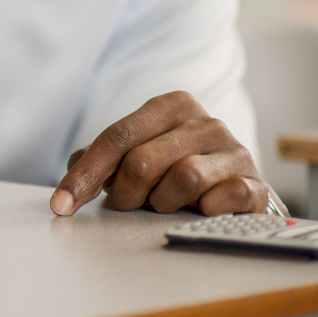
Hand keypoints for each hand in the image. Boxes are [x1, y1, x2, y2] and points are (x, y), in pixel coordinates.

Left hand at [50, 91, 265, 216]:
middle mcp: (206, 122)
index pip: (117, 137)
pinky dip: (202, 211)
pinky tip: (201, 209)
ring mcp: (235, 151)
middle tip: (128, 203)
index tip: (62, 205)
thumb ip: (100, 161)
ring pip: (183, 179)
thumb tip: (70, 184)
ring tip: (167, 203)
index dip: (85, 174)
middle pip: (143, 160)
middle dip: (125, 192)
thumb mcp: (137, 153)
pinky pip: (220, 200)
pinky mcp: (255, 183)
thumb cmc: (175, 168)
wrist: (235, 187)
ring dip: (164, 202)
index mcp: (172, 105)